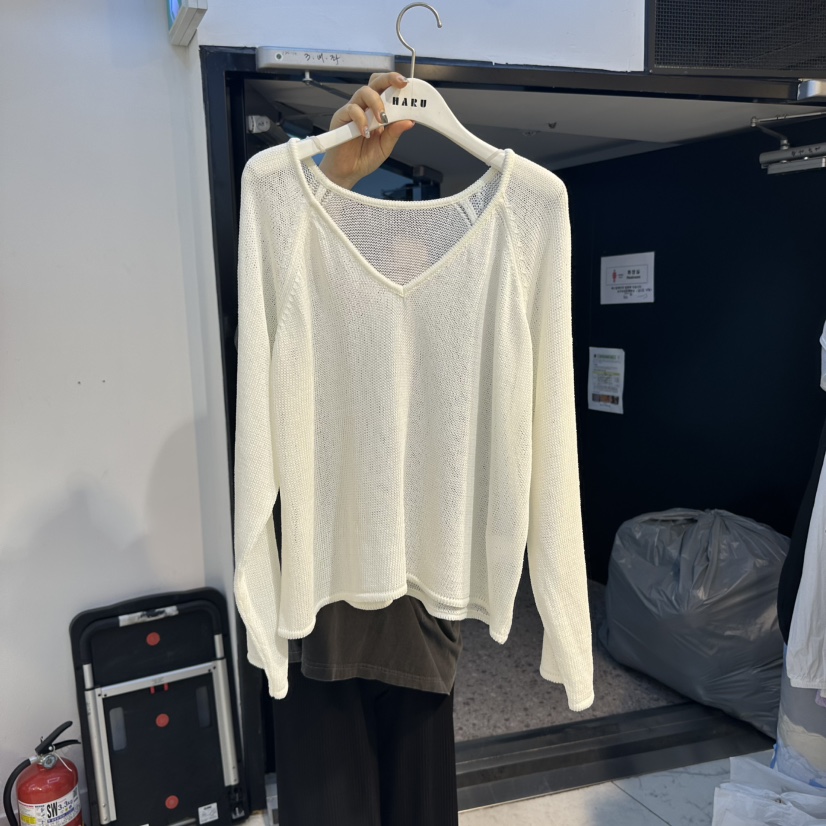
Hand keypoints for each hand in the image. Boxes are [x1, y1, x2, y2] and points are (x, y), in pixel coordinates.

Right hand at [318, 72, 414, 189]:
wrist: (348, 172)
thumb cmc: (364, 158)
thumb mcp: (385, 146)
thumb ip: (395, 132)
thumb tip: (409, 121)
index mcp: (377, 111)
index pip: (386, 89)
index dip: (396, 83)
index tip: (407, 84)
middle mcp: (365, 107)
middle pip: (375, 83)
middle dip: (388, 79)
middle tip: (399, 85)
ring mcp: (353, 111)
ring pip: (364, 92)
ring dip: (376, 102)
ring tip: (382, 120)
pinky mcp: (341, 117)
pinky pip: (351, 110)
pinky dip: (361, 119)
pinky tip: (365, 133)